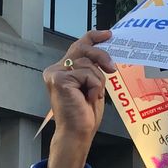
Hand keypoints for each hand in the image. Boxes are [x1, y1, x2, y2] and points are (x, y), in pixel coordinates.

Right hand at [43, 30, 116, 167]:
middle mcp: (55, 70)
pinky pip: (87, 73)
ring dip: (97, 81)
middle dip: (101, 55)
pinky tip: (87, 98)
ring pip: (88, 63)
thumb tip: (105, 54)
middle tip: (112, 69)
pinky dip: (94, 86)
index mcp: (62, 70)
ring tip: (91, 96)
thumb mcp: (92, 85)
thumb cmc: (85, 114)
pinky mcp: (59, 79)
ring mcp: (55, 74)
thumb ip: (93, 68)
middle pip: (82, 48)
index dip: (93, 37)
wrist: (78, 132)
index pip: (78, 46)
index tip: (108, 34)